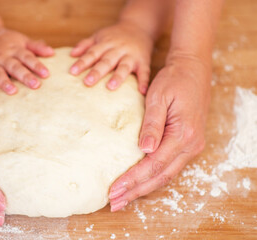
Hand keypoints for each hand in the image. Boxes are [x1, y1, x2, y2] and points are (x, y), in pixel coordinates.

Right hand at [0, 27, 53, 97]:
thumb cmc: (7, 41)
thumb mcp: (22, 40)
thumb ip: (37, 47)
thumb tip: (52, 53)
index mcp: (16, 50)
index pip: (27, 57)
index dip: (37, 65)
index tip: (46, 74)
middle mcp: (4, 57)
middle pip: (15, 67)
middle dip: (25, 76)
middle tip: (35, 85)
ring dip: (5, 83)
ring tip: (13, 91)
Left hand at [70, 22, 153, 93]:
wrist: (139, 26)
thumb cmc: (114, 36)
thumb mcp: (99, 36)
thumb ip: (85, 45)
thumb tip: (71, 54)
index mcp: (106, 43)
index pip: (92, 53)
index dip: (82, 62)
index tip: (72, 72)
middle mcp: (118, 49)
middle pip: (106, 61)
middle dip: (97, 72)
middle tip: (87, 82)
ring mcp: (131, 56)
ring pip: (124, 66)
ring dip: (117, 77)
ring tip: (110, 87)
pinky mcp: (143, 61)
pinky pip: (144, 72)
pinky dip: (144, 81)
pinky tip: (141, 91)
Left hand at [108, 55, 210, 210]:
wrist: (193, 69)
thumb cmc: (174, 80)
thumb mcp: (159, 98)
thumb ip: (151, 125)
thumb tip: (144, 150)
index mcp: (183, 135)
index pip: (154, 165)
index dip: (133, 180)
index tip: (113, 189)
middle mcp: (190, 145)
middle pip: (160, 177)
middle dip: (136, 191)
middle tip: (114, 203)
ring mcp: (191, 147)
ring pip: (165, 176)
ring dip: (143, 188)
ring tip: (123, 199)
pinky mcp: (187, 144)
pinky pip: (169, 167)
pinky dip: (152, 178)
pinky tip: (139, 183)